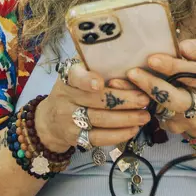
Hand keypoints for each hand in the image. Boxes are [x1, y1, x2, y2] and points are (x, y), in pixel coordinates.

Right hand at [35, 61, 152, 153]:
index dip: (87, 80)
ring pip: (100, 119)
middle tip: (145, 99)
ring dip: (126, 118)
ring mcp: (68, 119)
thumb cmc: (73, 90)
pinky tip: (133, 129)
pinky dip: (118, 134)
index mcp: (68, 77)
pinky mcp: (75, 137)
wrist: (50, 120)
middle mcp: (65, 97)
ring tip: (145, 116)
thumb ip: (95, 66)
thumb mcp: (77, 74)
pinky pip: (98, 138)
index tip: (100, 83)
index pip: (76, 77)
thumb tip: (129, 57)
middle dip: (124, 100)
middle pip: (97, 100)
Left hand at [113, 39, 195, 137]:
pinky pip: (154, 117)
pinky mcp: (173, 127)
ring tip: (118, 82)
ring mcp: (186, 119)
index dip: (173, 67)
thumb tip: (182, 47)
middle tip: (133, 72)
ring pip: (160, 109)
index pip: (194, 74)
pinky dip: (137, 105)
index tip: (152, 59)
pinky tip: (122, 95)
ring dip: (138, 96)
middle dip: (153, 86)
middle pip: (176, 99)